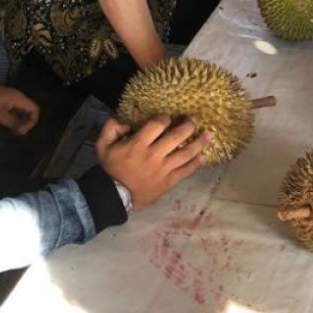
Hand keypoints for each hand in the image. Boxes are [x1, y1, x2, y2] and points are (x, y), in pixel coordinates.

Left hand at [0, 85, 39, 135]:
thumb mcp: (0, 116)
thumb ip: (13, 123)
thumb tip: (21, 130)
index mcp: (19, 99)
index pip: (35, 110)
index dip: (31, 122)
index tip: (20, 130)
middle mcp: (19, 96)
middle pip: (30, 110)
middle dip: (26, 122)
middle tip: (17, 132)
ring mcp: (12, 97)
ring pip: (23, 110)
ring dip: (20, 120)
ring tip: (12, 129)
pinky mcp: (6, 99)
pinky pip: (16, 108)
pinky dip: (15, 117)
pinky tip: (8, 123)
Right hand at [95, 116, 210, 209]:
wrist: (115, 195)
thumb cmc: (111, 168)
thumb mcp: (103, 145)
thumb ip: (111, 128)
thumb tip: (125, 122)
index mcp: (138, 144)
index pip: (158, 125)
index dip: (165, 118)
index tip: (168, 117)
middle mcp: (154, 155)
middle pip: (176, 136)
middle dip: (187, 125)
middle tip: (194, 119)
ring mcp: (163, 169)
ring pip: (185, 153)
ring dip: (199, 143)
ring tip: (210, 134)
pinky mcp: (168, 182)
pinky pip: (185, 171)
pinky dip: (196, 164)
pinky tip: (204, 157)